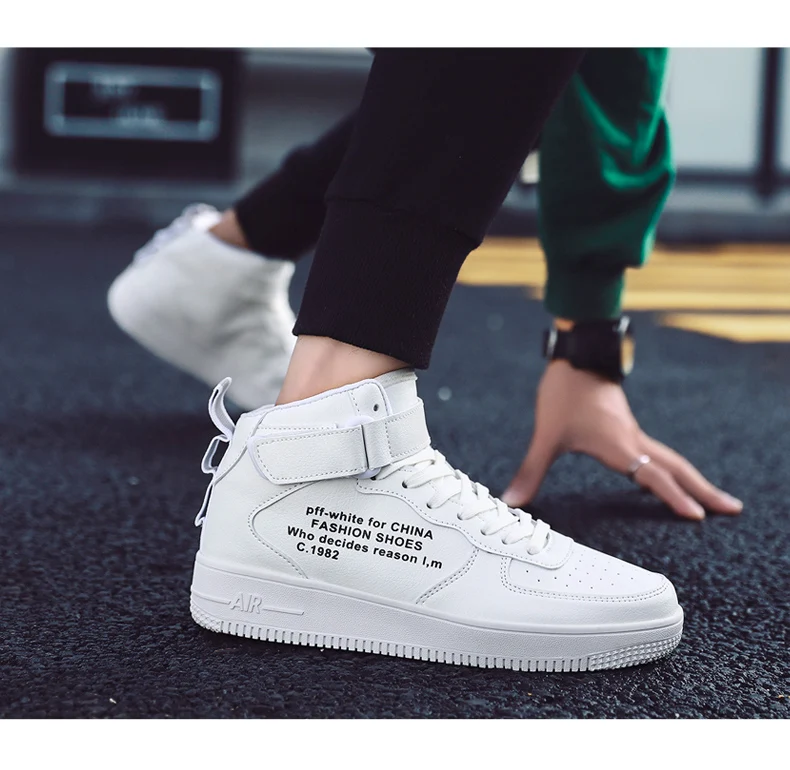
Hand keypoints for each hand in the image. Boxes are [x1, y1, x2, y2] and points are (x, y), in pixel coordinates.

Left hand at [501, 360, 742, 519]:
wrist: (578, 354)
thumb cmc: (564, 393)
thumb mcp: (546, 436)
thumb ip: (530, 471)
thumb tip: (510, 501)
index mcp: (620, 446)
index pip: (654, 477)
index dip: (674, 498)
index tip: (698, 517)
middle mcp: (634, 441)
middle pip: (678, 468)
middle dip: (704, 490)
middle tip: (733, 509)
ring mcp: (633, 433)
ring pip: (671, 459)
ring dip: (694, 479)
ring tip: (714, 499)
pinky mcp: (627, 427)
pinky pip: (659, 453)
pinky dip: (674, 468)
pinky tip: (671, 476)